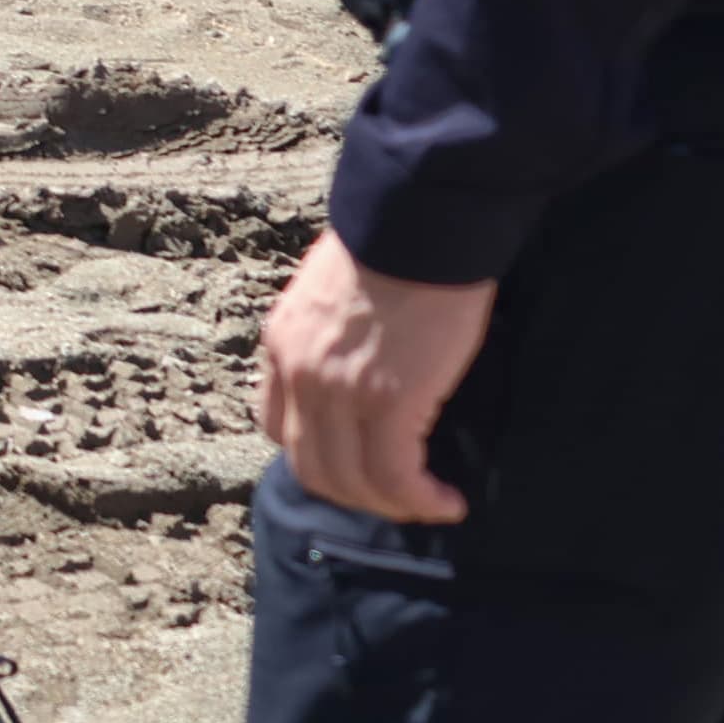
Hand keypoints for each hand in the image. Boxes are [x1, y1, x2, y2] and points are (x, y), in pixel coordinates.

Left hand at [256, 228, 495, 521]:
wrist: (418, 218)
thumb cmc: (393, 241)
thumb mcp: (332, 289)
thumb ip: (332, 332)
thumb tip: (364, 358)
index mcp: (281, 343)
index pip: (276, 425)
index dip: (317, 454)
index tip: (357, 460)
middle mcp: (298, 373)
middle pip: (311, 466)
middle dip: (355, 493)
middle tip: (399, 495)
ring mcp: (338, 391)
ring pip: (352, 482)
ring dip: (391, 504)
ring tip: (429, 502)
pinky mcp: (388, 401)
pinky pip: (396, 475)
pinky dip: (421, 498)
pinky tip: (447, 500)